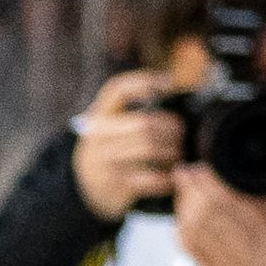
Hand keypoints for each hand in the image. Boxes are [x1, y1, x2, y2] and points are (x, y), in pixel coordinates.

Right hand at [73, 73, 184, 218]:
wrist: (84, 185)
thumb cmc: (111, 147)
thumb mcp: (112, 125)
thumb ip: (134, 110)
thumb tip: (176, 95)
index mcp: (100, 115)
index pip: (118, 89)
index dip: (146, 81)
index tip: (170, 82)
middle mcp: (99, 135)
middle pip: (145, 123)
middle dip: (171, 127)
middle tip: (180, 133)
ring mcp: (106, 161)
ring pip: (150, 148)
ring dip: (172, 151)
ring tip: (176, 153)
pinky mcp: (116, 184)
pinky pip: (151, 178)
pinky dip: (166, 177)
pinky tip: (170, 175)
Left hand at [173, 167, 265, 265]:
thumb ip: (259, 200)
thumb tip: (229, 175)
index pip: (229, 206)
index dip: (211, 185)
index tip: (201, 168)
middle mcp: (247, 257)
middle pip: (207, 218)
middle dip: (192, 191)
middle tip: (184, 172)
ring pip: (195, 234)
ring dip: (183, 208)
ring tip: (182, 189)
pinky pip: (191, 251)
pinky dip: (182, 229)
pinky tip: (181, 214)